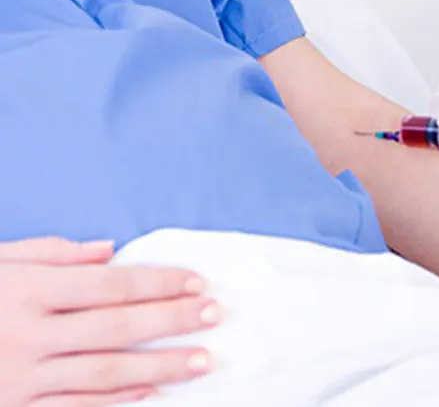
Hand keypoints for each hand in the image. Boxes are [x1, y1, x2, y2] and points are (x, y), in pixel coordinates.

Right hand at [0, 237, 221, 406]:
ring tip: (202, 360)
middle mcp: (27, 334)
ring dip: (159, 366)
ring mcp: (20, 380)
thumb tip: (109, 251)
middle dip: (172, 320)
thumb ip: (52, 253)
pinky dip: (116, 405)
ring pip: (105, 373)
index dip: (160, 282)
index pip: (112, 284)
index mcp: (28, 290)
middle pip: (118, 326)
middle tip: (215, 315)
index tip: (198, 282)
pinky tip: (152, 395)